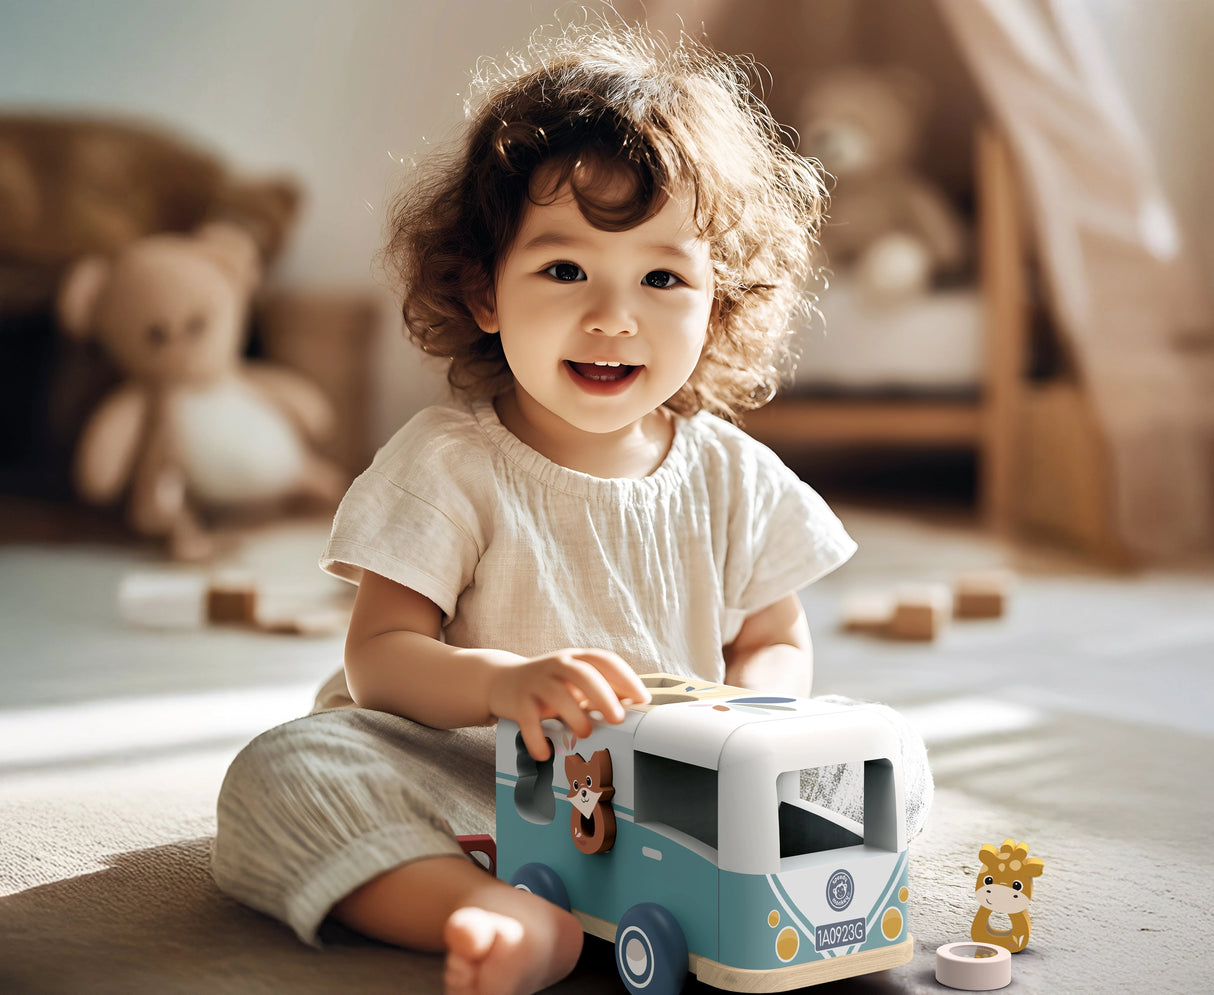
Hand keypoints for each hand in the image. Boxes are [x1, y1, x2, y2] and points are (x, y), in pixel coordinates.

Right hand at [486, 649, 649, 759]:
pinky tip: (545, 753)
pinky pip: (528, 720)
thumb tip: (634, 707)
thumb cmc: (549, 685)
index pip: (604, 661)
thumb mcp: (574, 681)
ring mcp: (536, 682)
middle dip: (603, 697)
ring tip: (585, 733)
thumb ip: (600, 690)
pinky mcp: (517, 701)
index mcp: (576, 658)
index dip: (626, 678)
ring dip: (575, 716)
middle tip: (618, 719)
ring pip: (557, 694)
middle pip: (583, 674)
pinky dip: (537, 739)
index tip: (642, 699)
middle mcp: (557, 665)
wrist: (501, 681)